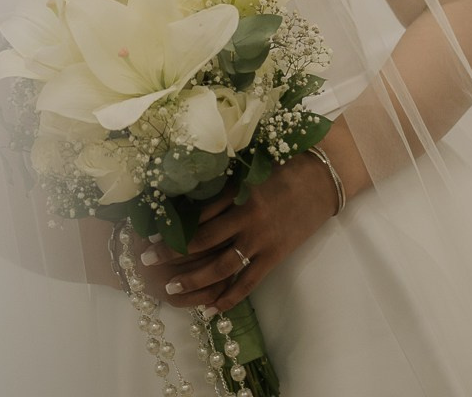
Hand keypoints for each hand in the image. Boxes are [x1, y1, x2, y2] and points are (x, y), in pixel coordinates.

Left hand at [138, 153, 337, 315]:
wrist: (324, 177)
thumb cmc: (286, 163)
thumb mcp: (251, 166)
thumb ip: (225, 181)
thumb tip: (191, 190)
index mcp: (238, 190)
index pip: (197, 211)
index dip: (172, 224)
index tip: (150, 231)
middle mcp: (246, 216)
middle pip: (202, 240)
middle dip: (173, 252)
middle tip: (147, 260)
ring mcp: (261, 239)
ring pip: (221, 265)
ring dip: (194, 279)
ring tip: (171, 287)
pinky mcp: (276, 255)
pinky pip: (248, 282)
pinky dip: (229, 297)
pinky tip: (212, 307)